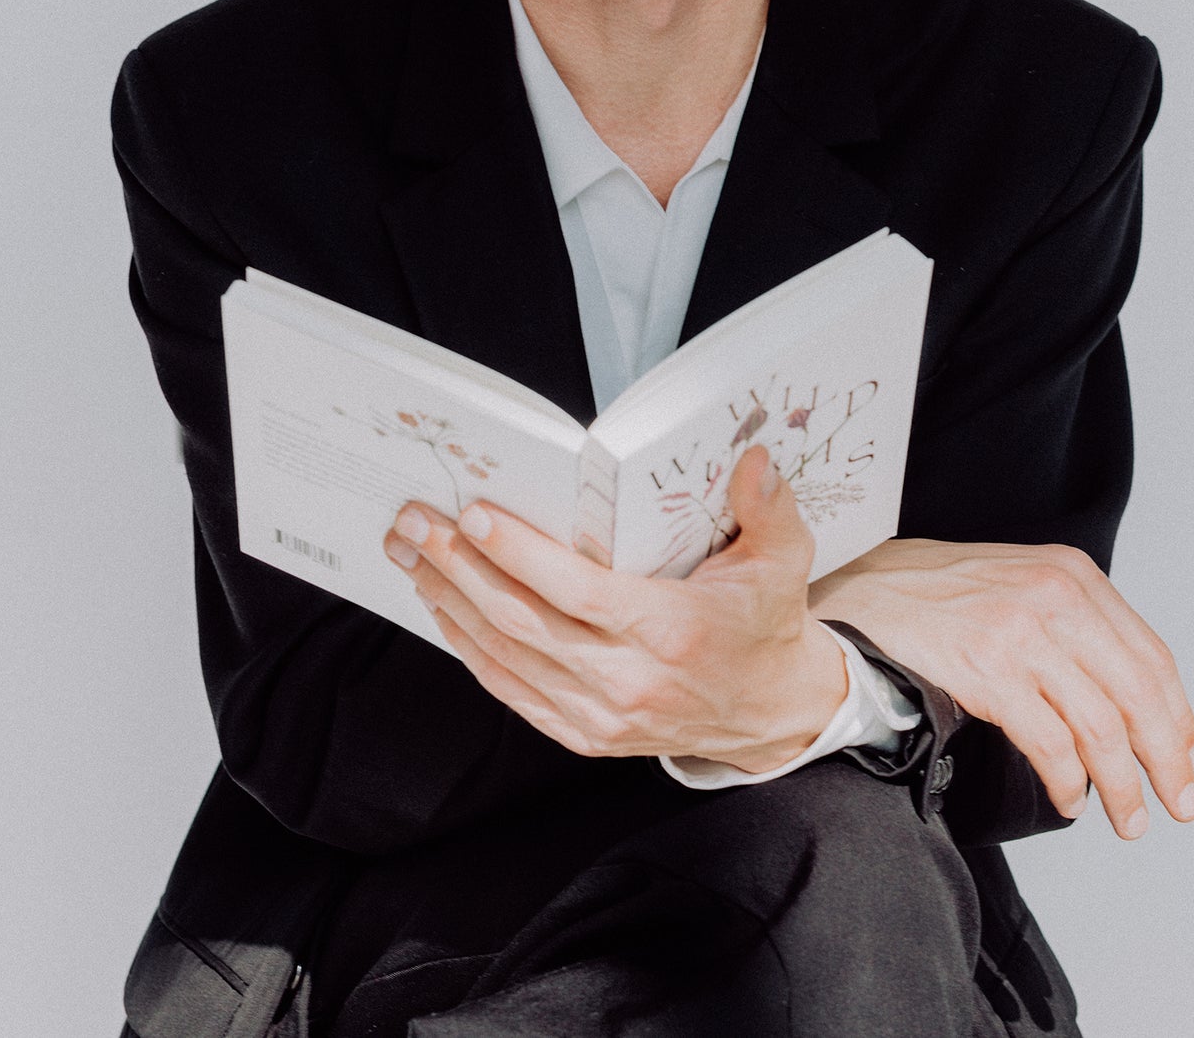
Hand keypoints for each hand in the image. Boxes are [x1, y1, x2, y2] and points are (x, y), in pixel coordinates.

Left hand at [383, 446, 847, 770]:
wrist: (769, 711)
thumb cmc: (765, 623)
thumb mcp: (782, 559)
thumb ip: (768, 506)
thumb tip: (753, 457)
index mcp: (673, 631)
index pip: (581, 593)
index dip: (522, 556)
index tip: (476, 515)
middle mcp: (629, 681)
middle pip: (525, 621)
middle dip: (460, 567)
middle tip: (416, 522)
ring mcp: (601, 716)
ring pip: (506, 656)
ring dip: (450, 602)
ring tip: (411, 554)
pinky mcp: (584, 735)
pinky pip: (511, 689)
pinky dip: (469, 648)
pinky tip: (442, 608)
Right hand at [809, 539, 1193, 837]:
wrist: (861, 592)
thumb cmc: (935, 594)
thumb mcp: (1019, 583)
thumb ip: (1072, 623)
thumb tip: (1126, 698)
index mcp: (1073, 575)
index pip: (1151, 657)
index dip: (1178, 717)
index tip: (1189, 758)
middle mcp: (1056, 597)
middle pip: (1138, 694)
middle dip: (1167, 759)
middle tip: (1179, 803)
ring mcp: (1022, 631)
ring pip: (1101, 726)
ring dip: (1123, 785)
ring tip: (1129, 818)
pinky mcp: (988, 669)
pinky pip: (1050, 742)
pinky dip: (1069, 781)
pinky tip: (1071, 798)